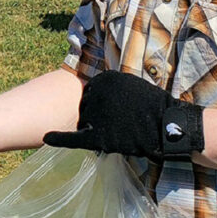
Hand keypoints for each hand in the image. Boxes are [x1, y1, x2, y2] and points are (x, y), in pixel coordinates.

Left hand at [43, 70, 203, 161]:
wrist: (170, 126)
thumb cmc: (154, 107)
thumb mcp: (131, 86)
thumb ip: (111, 89)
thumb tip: (93, 92)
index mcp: (105, 79)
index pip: (90, 94)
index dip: (100, 105)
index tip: (115, 111)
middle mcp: (97, 94)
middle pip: (86, 109)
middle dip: (97, 118)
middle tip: (121, 123)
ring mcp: (97, 114)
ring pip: (85, 123)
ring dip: (95, 129)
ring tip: (115, 131)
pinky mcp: (99, 134)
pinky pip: (74, 137)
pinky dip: (59, 138)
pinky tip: (45, 137)